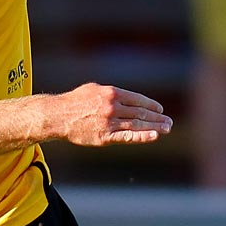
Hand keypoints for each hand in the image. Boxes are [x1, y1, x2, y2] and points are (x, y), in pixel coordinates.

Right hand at [48, 83, 170, 146]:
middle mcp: (113, 107)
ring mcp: (109, 122)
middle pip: (141, 112)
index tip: (160, 110)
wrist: (57, 116)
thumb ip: (111, 93)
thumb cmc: (74, 101)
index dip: (151, 105)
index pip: (138, 99)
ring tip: (166, 129)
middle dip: (157, 117)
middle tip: (169, 121)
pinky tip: (154, 136)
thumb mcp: (93, 89)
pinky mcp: (104, 136)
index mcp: (112, 93)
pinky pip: (127, 136)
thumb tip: (126, 97)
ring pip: (137, 124)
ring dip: (154, 127)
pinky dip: (142, 136)